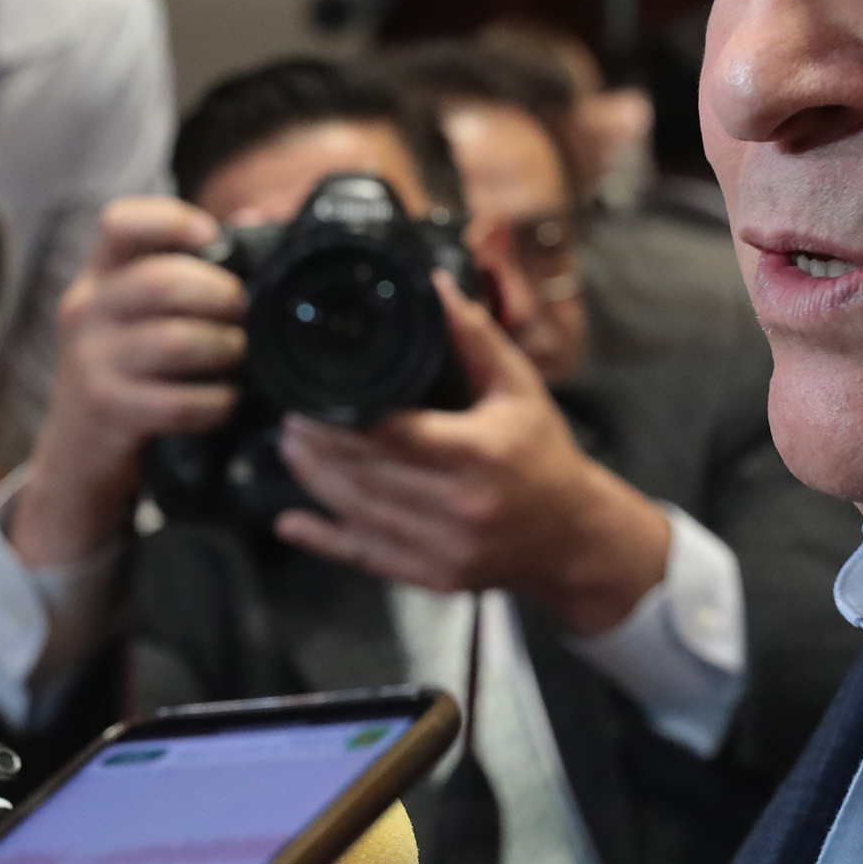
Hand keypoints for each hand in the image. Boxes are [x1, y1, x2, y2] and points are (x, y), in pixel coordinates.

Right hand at [10, 196, 245, 567]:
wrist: (78, 451)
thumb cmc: (130, 368)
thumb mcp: (140, 313)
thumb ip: (188, 266)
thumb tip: (252, 219)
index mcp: (99, 276)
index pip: (120, 222)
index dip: (172, 221)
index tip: (211, 238)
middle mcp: (86, 311)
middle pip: (162, 281)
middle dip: (220, 294)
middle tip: (243, 312)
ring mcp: (91, 362)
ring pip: (176, 342)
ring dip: (226, 349)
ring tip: (238, 356)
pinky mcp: (107, 411)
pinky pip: (178, 402)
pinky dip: (216, 402)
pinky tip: (225, 400)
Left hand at [274, 274, 672, 636]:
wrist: (572, 537)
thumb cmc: (544, 454)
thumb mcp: (520, 388)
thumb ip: (475, 338)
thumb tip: (435, 286)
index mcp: (480, 453)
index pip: (395, 434)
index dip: (346, 418)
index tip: (315, 396)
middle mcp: (460, 505)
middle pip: (368, 474)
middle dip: (321, 445)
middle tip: (291, 418)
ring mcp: (444, 548)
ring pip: (360, 514)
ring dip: (316, 481)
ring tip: (290, 448)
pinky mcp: (433, 577)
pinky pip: (366, 559)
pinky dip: (324, 541)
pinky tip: (290, 524)